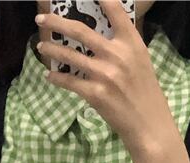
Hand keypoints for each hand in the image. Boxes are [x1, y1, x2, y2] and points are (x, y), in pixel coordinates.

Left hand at [34, 0, 178, 158]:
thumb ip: (123, 46)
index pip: (115, 10)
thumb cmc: (146, 93)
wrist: (149, 125)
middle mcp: (117, 54)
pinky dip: (57, 79)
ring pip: (69, 56)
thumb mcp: (140, 62)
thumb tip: (100, 36)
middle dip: (57, 22)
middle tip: (41, 18)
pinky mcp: (95, 94)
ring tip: (41, 46)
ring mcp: (105, 74)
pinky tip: (50, 76)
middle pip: (80, 30)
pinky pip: (69, 82)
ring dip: (51, 50)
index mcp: (132, 43)